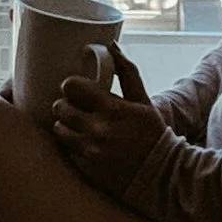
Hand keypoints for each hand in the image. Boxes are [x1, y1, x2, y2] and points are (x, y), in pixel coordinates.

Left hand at [49, 46, 165, 194]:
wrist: (162, 176)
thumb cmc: (152, 133)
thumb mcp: (143, 101)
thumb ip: (127, 72)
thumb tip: (111, 45)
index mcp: (112, 109)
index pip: (72, 87)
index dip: (71, 85)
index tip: (76, 89)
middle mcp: (98, 130)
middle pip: (60, 107)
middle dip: (64, 104)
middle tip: (72, 106)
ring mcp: (91, 152)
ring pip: (59, 129)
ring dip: (64, 125)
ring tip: (75, 125)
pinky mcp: (87, 169)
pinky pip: (66, 151)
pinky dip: (71, 145)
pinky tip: (82, 142)